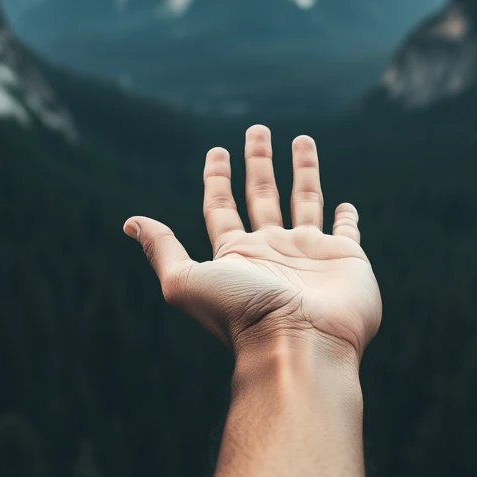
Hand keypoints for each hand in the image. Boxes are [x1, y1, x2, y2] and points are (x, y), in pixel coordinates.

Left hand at [124, 125, 381, 363]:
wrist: (299, 346)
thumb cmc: (241, 315)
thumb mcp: (185, 280)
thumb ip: (162, 248)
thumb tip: (129, 223)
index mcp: (236, 253)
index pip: (221, 207)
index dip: (217, 178)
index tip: (217, 151)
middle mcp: (271, 251)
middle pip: (262, 195)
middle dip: (258, 161)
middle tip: (257, 130)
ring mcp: (310, 254)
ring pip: (306, 200)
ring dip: (304, 170)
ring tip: (301, 139)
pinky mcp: (346, 259)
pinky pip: (347, 232)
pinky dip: (347, 218)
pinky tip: (345, 205)